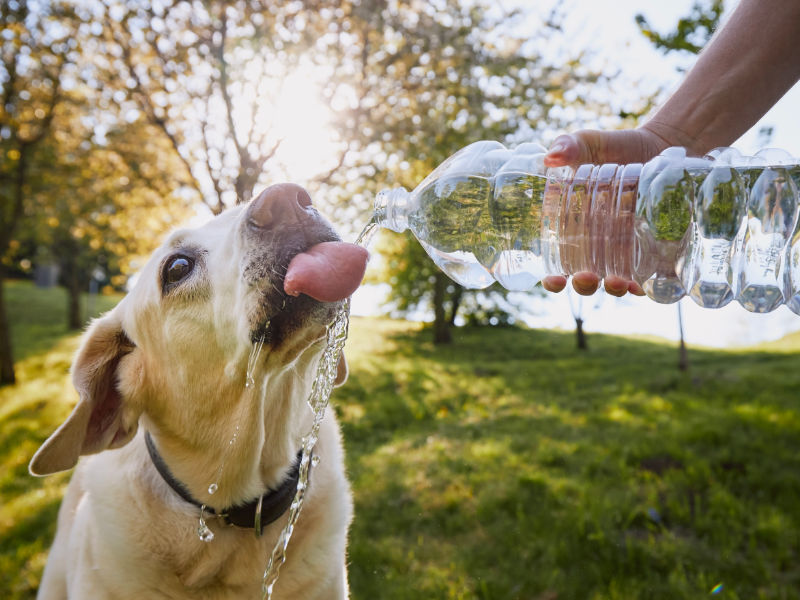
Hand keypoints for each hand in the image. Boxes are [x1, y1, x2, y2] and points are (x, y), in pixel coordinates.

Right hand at [540, 127, 672, 296]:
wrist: (662, 145)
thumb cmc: (617, 147)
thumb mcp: (590, 143)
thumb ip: (569, 146)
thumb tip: (551, 157)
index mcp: (573, 229)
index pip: (557, 264)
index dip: (553, 279)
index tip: (554, 280)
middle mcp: (598, 247)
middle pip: (586, 280)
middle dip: (585, 285)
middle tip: (587, 277)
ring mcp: (627, 251)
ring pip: (617, 283)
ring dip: (615, 288)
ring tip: (618, 283)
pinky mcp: (656, 248)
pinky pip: (650, 275)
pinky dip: (647, 285)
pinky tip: (644, 285)